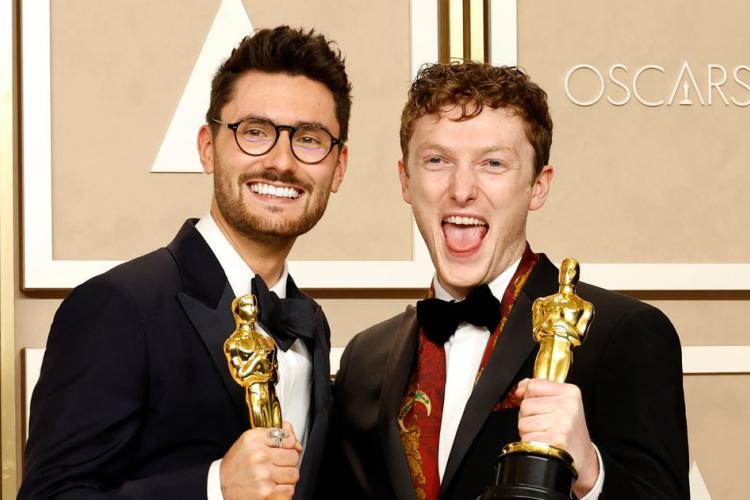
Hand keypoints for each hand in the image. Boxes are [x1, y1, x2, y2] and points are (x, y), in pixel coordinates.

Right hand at [220, 421, 302, 499]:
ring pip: (294, 474)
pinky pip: (289, 490)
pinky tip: (274, 486)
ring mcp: (263, 474)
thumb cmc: (237, 463)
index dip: (290, 445)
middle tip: (278, 464)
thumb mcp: (250, 441)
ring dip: (288, 476)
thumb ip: (275, 434)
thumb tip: (297, 442)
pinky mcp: (266, 492)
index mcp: (254, 439)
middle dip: (289, 461)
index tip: (285, 449)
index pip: (288, 438)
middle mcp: (259, 455)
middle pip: (293, 456)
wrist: (220, 485)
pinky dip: (284, 490)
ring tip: (276, 476)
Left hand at [514, 378, 598, 497]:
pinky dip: (531, 444)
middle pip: (525, 405)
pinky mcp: (556, 440)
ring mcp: (563, 423)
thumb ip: (538, 390)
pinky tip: (545, 444)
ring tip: (545, 434)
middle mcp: (568, 406)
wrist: (582, 456)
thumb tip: (520, 388)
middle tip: (545, 424)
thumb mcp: (560, 403)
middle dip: (528, 417)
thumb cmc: (568, 429)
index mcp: (570, 392)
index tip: (540, 406)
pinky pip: (526, 438)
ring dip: (528, 432)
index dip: (529, 397)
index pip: (533, 385)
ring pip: (523, 422)